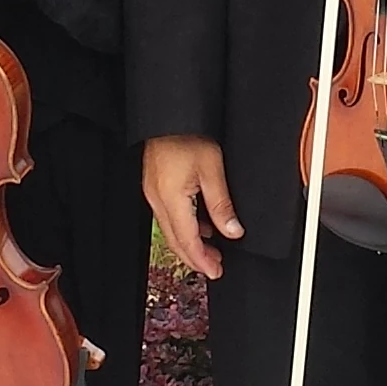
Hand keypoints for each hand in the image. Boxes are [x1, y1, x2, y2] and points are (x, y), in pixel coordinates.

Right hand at [142, 135, 240, 278]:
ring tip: (212, 249)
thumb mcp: (212, 169)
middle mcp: (157, 199)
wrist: (169, 114)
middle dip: (195, 258)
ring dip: (190, 243)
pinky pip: (168, 215)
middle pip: (175, 241)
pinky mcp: (155, 185)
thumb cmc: (187, 134)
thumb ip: (221, 204)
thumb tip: (232, 231)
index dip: (202, 260)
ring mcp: (154, 193)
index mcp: (171, 198)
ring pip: (170, 229)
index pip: (187, 241)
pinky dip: (184, 226)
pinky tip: (200, 225)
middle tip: (214, 268)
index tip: (215, 272)